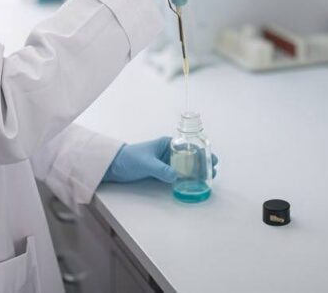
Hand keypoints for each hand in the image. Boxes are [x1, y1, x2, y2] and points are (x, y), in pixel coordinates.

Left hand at [102, 137, 218, 183]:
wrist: (114, 166)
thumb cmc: (129, 158)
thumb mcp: (146, 163)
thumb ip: (161, 170)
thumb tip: (176, 177)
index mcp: (166, 143)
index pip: (188, 146)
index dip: (201, 152)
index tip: (212, 159)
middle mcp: (167, 152)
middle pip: (189, 156)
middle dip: (201, 163)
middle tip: (213, 171)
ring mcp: (164, 162)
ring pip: (184, 166)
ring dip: (195, 172)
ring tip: (207, 179)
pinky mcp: (160, 172)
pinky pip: (176, 175)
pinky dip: (185, 179)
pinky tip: (192, 184)